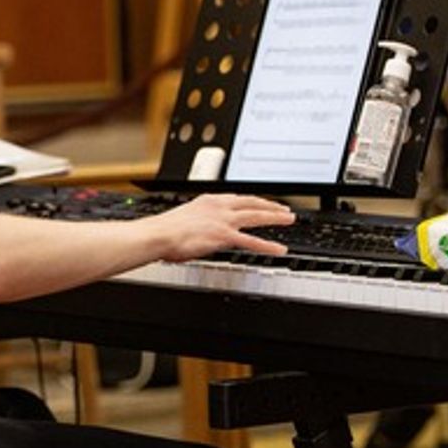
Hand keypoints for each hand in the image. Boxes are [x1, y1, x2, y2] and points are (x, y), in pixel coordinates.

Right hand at [141, 194, 292, 262]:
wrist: (158, 234)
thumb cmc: (165, 231)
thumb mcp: (186, 219)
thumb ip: (200, 222)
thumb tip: (202, 230)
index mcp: (209, 200)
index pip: (238, 198)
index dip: (254, 201)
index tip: (263, 203)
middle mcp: (219, 206)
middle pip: (252, 203)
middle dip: (271, 205)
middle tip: (284, 209)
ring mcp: (223, 220)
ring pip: (257, 216)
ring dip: (275, 217)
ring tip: (289, 220)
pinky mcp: (224, 235)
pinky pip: (252, 241)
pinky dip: (268, 246)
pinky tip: (278, 249)